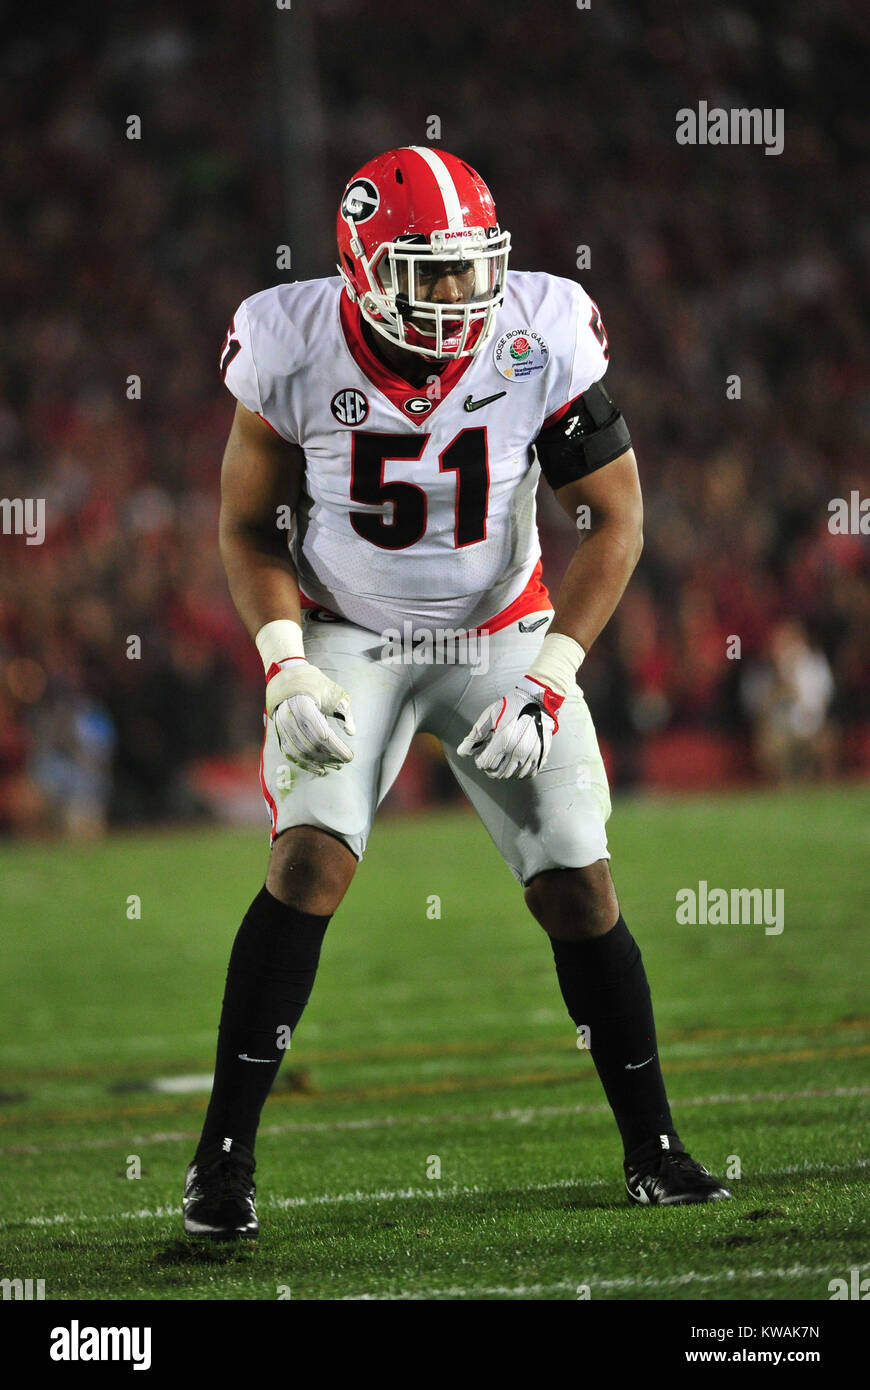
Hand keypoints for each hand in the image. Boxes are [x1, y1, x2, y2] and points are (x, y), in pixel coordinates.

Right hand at [265, 658, 354, 775]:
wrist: (289, 679)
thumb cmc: (315, 685)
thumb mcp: (333, 692)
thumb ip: (344, 711)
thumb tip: (351, 733)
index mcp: (303, 705)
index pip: (322, 734)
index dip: (337, 748)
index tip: (350, 757)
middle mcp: (289, 717)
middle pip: (312, 745)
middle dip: (331, 756)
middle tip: (345, 762)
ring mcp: (282, 726)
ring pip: (301, 752)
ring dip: (320, 762)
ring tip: (335, 766)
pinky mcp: (279, 733)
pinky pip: (291, 754)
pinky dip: (305, 764)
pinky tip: (320, 769)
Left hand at [456, 676, 563, 778]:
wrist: (536, 700)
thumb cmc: (510, 706)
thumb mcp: (489, 717)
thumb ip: (475, 736)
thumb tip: (462, 752)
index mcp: (503, 740)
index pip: (485, 764)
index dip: (480, 762)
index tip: (481, 756)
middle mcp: (517, 750)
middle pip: (498, 773)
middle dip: (490, 769)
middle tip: (490, 761)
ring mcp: (530, 754)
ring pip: (513, 775)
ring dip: (504, 771)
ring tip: (501, 762)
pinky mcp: (541, 755)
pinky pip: (529, 773)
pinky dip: (520, 773)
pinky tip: (515, 765)